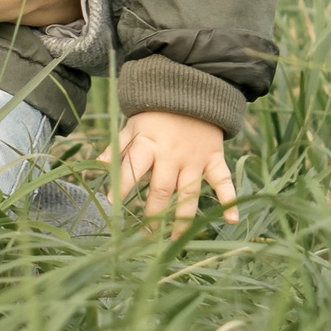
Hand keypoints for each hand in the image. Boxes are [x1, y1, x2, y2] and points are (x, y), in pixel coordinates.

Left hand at [104, 110, 238, 228]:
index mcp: (149, 143)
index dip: (122, 186)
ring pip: (189, 192)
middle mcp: (172, 154)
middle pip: (162, 189)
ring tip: (174, 239)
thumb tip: (98, 165)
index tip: (112, 207)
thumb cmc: (156, 113)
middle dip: (153, 214)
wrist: (192, 91)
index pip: (133, 167)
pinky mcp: (214, 158)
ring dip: (182, 217)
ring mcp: (195, 158)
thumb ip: (119, 146)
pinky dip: (229, 199)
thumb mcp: (133, 124)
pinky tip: (232, 220)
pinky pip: (223, 180)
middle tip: (146, 237)